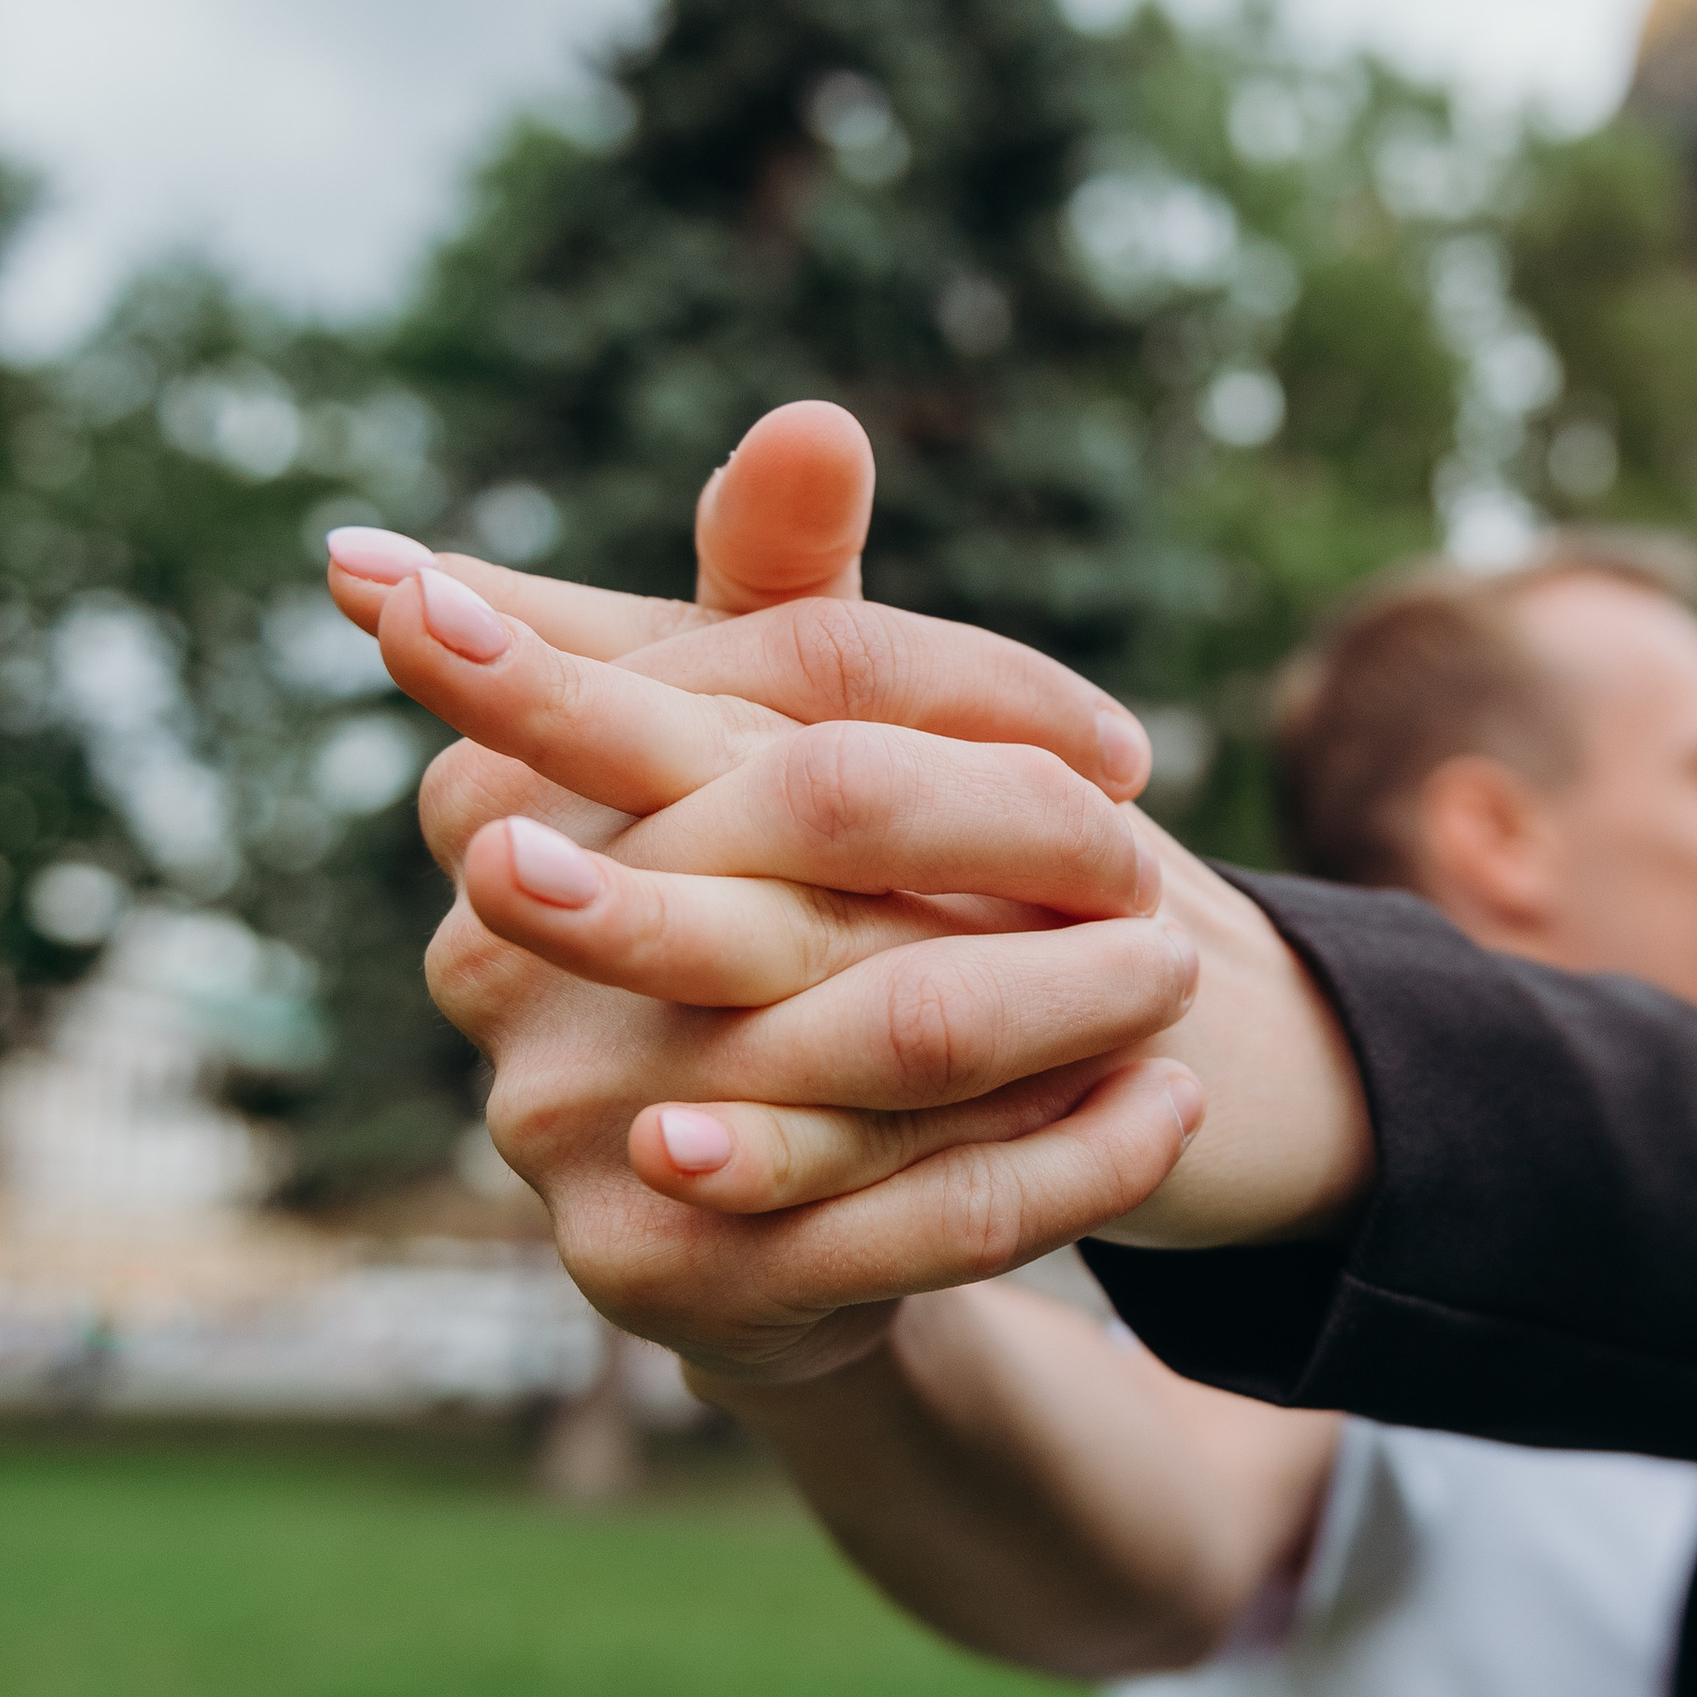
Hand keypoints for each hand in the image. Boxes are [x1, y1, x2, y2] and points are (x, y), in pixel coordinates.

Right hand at [383, 570, 1370, 1264]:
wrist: (734, 1208)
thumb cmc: (747, 914)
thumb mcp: (751, 744)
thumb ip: (774, 592)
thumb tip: (814, 421)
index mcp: (509, 796)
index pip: (788, 691)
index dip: (975, 700)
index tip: (1121, 743)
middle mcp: (509, 964)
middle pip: (835, 842)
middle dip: (1031, 841)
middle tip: (1157, 856)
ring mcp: (580, 1129)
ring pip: (895, 1037)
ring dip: (1077, 999)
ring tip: (1187, 973)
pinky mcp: (683, 1275)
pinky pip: (932, 1213)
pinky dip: (1080, 1157)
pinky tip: (1174, 1108)